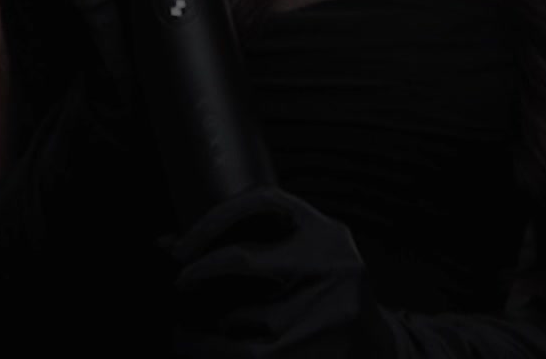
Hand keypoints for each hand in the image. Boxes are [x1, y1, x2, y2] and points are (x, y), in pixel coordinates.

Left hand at [169, 185, 394, 357]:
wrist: (381, 352)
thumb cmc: (326, 297)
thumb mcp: (306, 257)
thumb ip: (252, 243)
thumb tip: (165, 244)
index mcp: (326, 232)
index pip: (262, 202)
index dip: (215, 218)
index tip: (182, 243)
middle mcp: (331, 264)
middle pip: (244, 261)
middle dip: (199, 273)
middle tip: (177, 284)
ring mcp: (327, 312)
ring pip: (240, 317)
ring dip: (207, 325)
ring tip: (185, 330)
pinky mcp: (316, 353)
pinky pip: (247, 354)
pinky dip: (215, 351)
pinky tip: (200, 347)